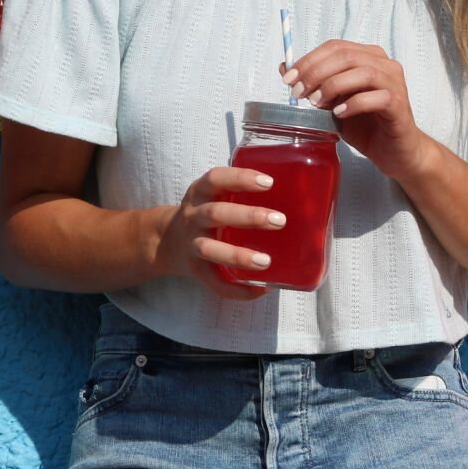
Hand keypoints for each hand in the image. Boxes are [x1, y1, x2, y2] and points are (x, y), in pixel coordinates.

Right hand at [152, 166, 281, 300]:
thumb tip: (300, 201)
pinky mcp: (195, 270)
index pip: (216, 179)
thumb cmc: (206, 214)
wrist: (167, 240)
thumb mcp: (213, 195)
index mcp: (200, 193)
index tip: (269, 182)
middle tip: (280, 221)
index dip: (240, 178)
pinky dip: (237, 289)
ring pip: (210, 249)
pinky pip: (214, 282)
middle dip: (248, 216)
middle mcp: (193, 216)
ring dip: (238, 255)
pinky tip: (261, 289)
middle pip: (216, 213)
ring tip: (266, 261)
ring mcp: (191, 244)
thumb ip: (242, 193)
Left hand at [284, 40, 435, 181]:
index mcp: (368, 57)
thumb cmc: (365, 124)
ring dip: (333, 85)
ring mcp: (395, 83)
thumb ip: (315, 84)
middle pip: (346, 56)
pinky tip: (339, 114)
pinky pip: (376, 97)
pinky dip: (353, 103)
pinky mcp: (399, 104)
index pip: (335, 47)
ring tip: (317, 103)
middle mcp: (384, 64)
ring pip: (362, 72)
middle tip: (298, 92)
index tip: (288, 78)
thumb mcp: (333, 102)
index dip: (309, 60)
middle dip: (316, 72)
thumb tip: (284, 68)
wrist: (395, 151)